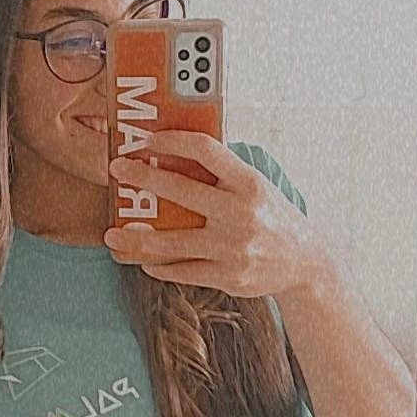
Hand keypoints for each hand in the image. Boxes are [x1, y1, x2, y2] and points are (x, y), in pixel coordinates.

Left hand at [105, 129, 324, 298]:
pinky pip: (183, 272)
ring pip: (173, 243)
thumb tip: (172, 155)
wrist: (304, 262)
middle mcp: (241, 214)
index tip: (146, 139)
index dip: (172, 141)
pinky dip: (159, 266)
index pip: (205, 151)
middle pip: (180, 191)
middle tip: (116, 170)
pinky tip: (144, 261)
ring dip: (136, 238)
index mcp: (248, 183)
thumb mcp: (256, 188)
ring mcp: (233, 249)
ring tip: (112, 234)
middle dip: (143, 178)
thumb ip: (222, 175)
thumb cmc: (271, 218)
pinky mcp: (228, 277)